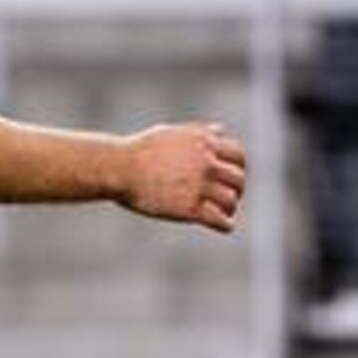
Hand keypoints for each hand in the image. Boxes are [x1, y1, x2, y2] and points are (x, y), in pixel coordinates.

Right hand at [119, 121, 247, 232]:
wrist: (120, 168)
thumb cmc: (140, 150)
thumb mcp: (172, 132)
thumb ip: (199, 132)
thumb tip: (220, 131)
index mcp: (204, 142)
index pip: (238, 155)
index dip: (237, 167)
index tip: (231, 176)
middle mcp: (206, 162)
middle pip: (238, 179)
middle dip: (236, 189)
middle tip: (230, 197)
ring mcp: (199, 185)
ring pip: (230, 200)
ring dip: (230, 207)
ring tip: (224, 212)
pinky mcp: (189, 208)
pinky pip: (219, 219)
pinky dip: (225, 224)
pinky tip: (224, 226)